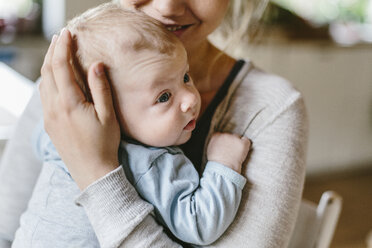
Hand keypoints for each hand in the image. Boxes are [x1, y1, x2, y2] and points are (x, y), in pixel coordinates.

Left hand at [39, 29, 120, 189]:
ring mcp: (49, 116)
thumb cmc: (104, 144)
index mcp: (68, 102)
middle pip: (47, 71)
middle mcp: (53, 107)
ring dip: (48, 65)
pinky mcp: (50, 123)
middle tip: (61, 37)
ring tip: (58, 54)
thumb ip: (100, 88)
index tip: (67, 33)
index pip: (60, 66)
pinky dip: (48, 80)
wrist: (92, 171)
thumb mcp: (107, 115)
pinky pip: (44, 95)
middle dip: (52, 51)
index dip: (63, 47)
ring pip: (43, 83)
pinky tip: (56, 79)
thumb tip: (96, 64)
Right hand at [207, 132, 250, 173]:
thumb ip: (214, 144)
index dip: (224, 141)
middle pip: (230, 135)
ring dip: (238, 144)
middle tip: (231, 152)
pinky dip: (246, 145)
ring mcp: (234, 138)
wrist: (223, 168)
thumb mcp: (210, 151)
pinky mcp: (242, 143)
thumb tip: (219, 144)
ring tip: (237, 153)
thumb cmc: (216, 163)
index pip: (221, 134)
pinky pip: (246, 141)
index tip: (226, 147)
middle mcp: (225, 135)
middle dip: (231, 142)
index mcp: (216, 136)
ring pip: (238, 138)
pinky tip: (243, 151)